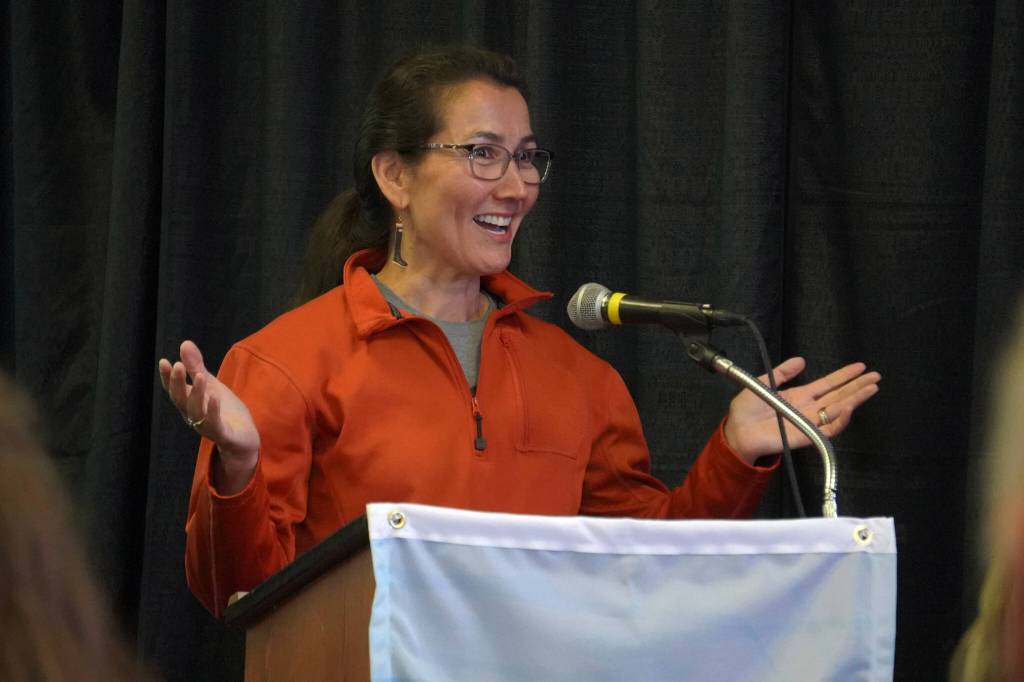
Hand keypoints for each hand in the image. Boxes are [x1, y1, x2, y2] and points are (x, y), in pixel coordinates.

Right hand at [158, 340, 259, 490]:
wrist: (244, 438)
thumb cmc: (224, 410)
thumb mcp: (211, 384)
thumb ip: (196, 366)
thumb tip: (184, 343)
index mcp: (188, 403)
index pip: (174, 390)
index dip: (167, 377)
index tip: (164, 361)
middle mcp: (193, 415)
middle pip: (180, 400)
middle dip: (177, 383)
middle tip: (177, 365)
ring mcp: (206, 426)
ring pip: (196, 411)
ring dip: (197, 393)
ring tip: (200, 375)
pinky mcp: (222, 434)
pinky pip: (214, 423)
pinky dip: (213, 410)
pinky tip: (215, 395)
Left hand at [723, 357, 880, 465]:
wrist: (737, 431)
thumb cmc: (746, 410)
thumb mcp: (763, 383)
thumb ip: (782, 373)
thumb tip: (801, 361)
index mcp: (799, 396)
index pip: (827, 384)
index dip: (843, 376)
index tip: (860, 367)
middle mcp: (809, 409)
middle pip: (839, 396)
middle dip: (857, 386)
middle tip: (875, 376)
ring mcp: (809, 422)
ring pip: (838, 410)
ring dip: (855, 399)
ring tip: (870, 388)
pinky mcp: (806, 435)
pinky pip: (828, 429)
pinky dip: (840, 420)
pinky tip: (849, 408)